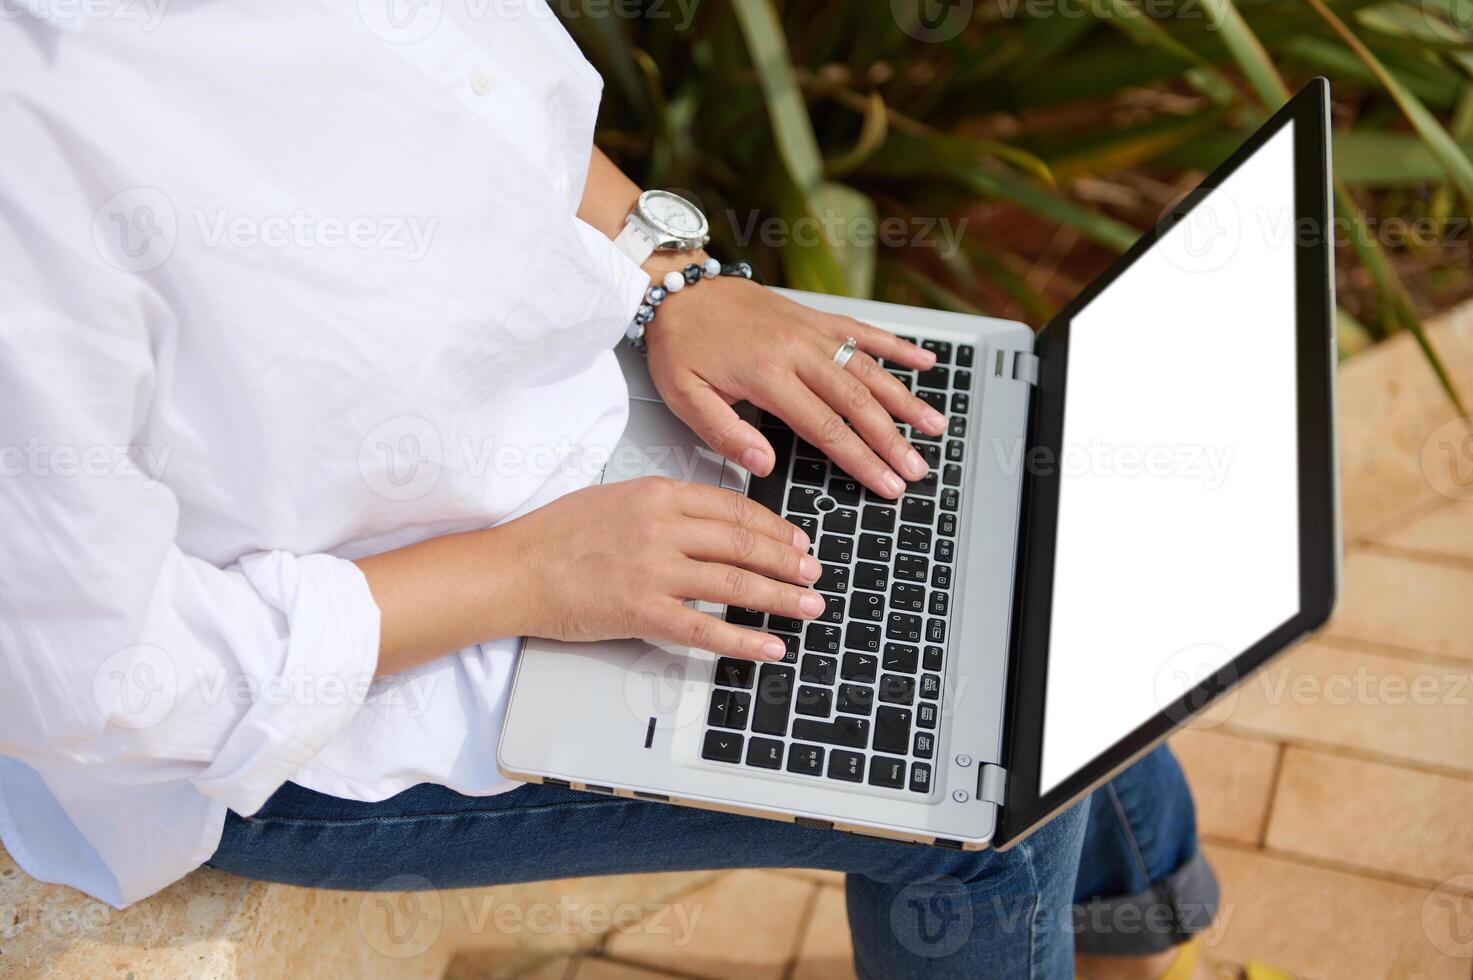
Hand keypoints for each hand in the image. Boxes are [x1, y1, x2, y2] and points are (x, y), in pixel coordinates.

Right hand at [502, 476, 822, 660]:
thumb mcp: (614, 498)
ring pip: (735, 584)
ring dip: (780, 598)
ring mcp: (653, 570)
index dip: (773, 527)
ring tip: (808, 606)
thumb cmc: (553, 536)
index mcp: (657, 494)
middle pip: (744, 543)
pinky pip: (706, 630)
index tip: (796, 540)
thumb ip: (662, 506)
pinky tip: (771, 647)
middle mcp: (661, 527)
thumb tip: (708, 520)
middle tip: (814, 574)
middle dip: (788, 561)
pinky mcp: (642, 612)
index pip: (733, 508)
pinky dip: (745, 640)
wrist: (512, 569)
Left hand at [642, 265, 946, 498]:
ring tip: (935, 426)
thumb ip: (724, 433)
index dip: (860, 460)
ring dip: (906, 400)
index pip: (825, 428)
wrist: (678, 288)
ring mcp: (811, 332)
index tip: (885, 483)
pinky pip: (863, 331)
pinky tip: (925, 361)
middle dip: (892, 440)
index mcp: (767, 375)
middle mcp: (797, 351)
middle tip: (917, 470)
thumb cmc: (680, 343)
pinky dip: (897, 347)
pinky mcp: (814, 317)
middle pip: (857, 403)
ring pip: (869, 369)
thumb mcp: (683, 396)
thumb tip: (763, 464)